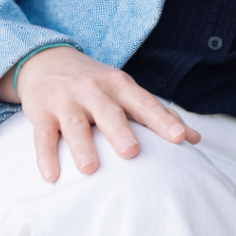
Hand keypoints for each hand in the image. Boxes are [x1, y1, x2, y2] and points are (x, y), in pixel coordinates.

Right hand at [0, 47, 200, 181]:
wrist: (46, 59)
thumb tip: (194, 139)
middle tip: (132, 152)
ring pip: (74, 123)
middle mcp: (94, 90)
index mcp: (119, 85)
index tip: (179, 139)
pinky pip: (42, 135)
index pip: (144, 103)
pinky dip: (46, 156)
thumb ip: (156, 113)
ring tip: (90, 169)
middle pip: (109, 111)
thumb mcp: (124, 90)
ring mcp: (66, 100)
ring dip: (82, 146)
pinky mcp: (41, 112)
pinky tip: (51, 176)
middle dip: (120, 131)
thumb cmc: (95, 83)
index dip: (162, 120)